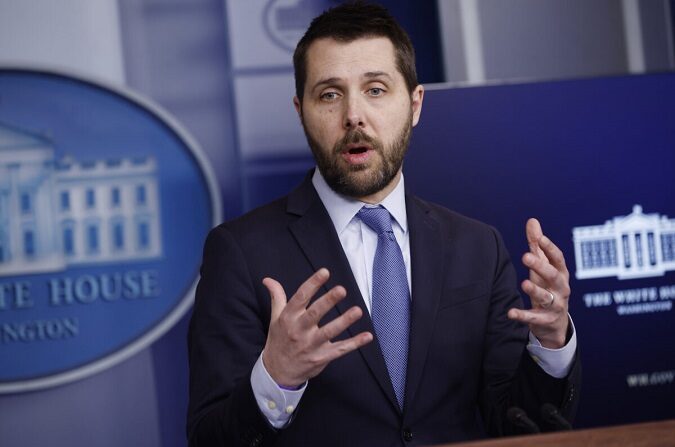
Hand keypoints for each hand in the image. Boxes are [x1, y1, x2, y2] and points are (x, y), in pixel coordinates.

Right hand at [261, 268, 372, 387]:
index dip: (313, 284)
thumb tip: (268, 279)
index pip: (301, 297)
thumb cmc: (278, 340)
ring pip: (329, 332)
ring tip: (357, 310)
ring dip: (344, 321)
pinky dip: (354, 344)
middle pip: (315, 314)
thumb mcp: (275, 318)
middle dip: (328, 301)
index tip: (325, 272)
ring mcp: (311, 345)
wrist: (277, 372)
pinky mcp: (321, 357)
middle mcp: (299, 330)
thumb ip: (277, 297)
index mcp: (288, 318)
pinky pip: (340, 350)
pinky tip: (367, 336)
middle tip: (341, 290)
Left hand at [507, 218, 569, 348]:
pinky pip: (534, 317)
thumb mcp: (543, 266)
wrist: (555, 323)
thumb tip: (532, 221)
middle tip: (525, 256)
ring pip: (547, 297)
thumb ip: (537, 245)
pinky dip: (523, 315)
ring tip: (524, 283)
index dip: (550, 248)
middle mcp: (560, 288)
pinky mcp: (545, 320)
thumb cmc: (547, 287)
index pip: (558, 259)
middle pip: (554, 276)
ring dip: (535, 290)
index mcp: (560, 273)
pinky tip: (510, 312)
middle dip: (541, 266)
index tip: (540, 238)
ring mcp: (555, 305)